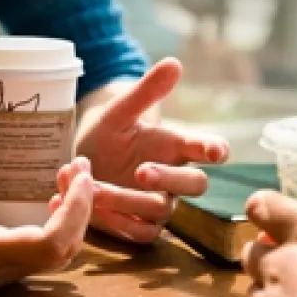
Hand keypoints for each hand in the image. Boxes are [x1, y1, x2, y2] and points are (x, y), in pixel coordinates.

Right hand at [0, 157, 93, 287]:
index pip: (47, 245)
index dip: (74, 213)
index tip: (81, 176)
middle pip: (63, 250)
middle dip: (82, 207)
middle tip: (80, 166)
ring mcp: (2, 270)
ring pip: (60, 252)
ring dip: (76, 214)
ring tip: (73, 174)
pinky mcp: (4, 263)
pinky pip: (47, 250)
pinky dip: (63, 222)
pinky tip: (59, 197)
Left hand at [75, 58, 228, 242]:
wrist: (81, 159)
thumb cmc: (108, 133)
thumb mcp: (120, 112)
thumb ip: (146, 92)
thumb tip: (174, 63)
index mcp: (176, 147)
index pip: (207, 149)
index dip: (214, 149)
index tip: (215, 151)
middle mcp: (173, 178)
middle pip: (193, 184)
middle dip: (170, 178)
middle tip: (141, 170)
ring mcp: (159, 204)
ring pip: (160, 211)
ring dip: (127, 200)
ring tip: (93, 186)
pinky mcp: (139, 225)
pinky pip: (140, 233)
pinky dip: (116, 223)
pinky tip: (90, 207)